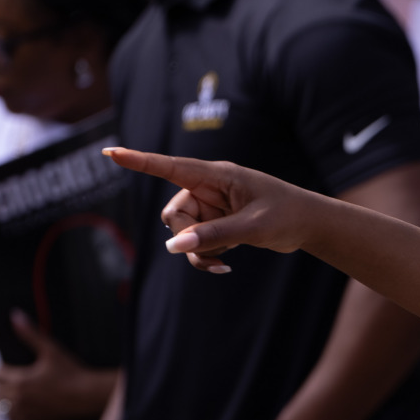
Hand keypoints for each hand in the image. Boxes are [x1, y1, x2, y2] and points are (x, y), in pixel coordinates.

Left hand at [0, 310, 113, 419]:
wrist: (88, 396)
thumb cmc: (72, 372)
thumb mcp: (51, 350)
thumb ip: (30, 334)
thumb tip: (15, 316)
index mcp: (20, 380)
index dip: (0, 367)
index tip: (7, 365)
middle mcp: (18, 398)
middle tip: (9, 376)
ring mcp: (23, 411)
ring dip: (2, 397)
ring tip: (13, 390)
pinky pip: (10, 419)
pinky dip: (11, 412)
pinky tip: (21, 404)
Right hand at [103, 148, 319, 271]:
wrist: (309, 225)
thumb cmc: (287, 215)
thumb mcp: (252, 226)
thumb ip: (214, 235)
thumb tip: (174, 245)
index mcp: (218, 176)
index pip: (171, 168)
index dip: (140, 161)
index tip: (110, 152)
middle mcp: (210, 189)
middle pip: (174, 213)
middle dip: (185, 236)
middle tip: (214, 247)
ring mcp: (212, 208)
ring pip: (181, 233)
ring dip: (197, 251)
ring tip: (224, 261)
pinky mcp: (216, 224)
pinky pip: (194, 244)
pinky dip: (204, 257)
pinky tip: (225, 267)